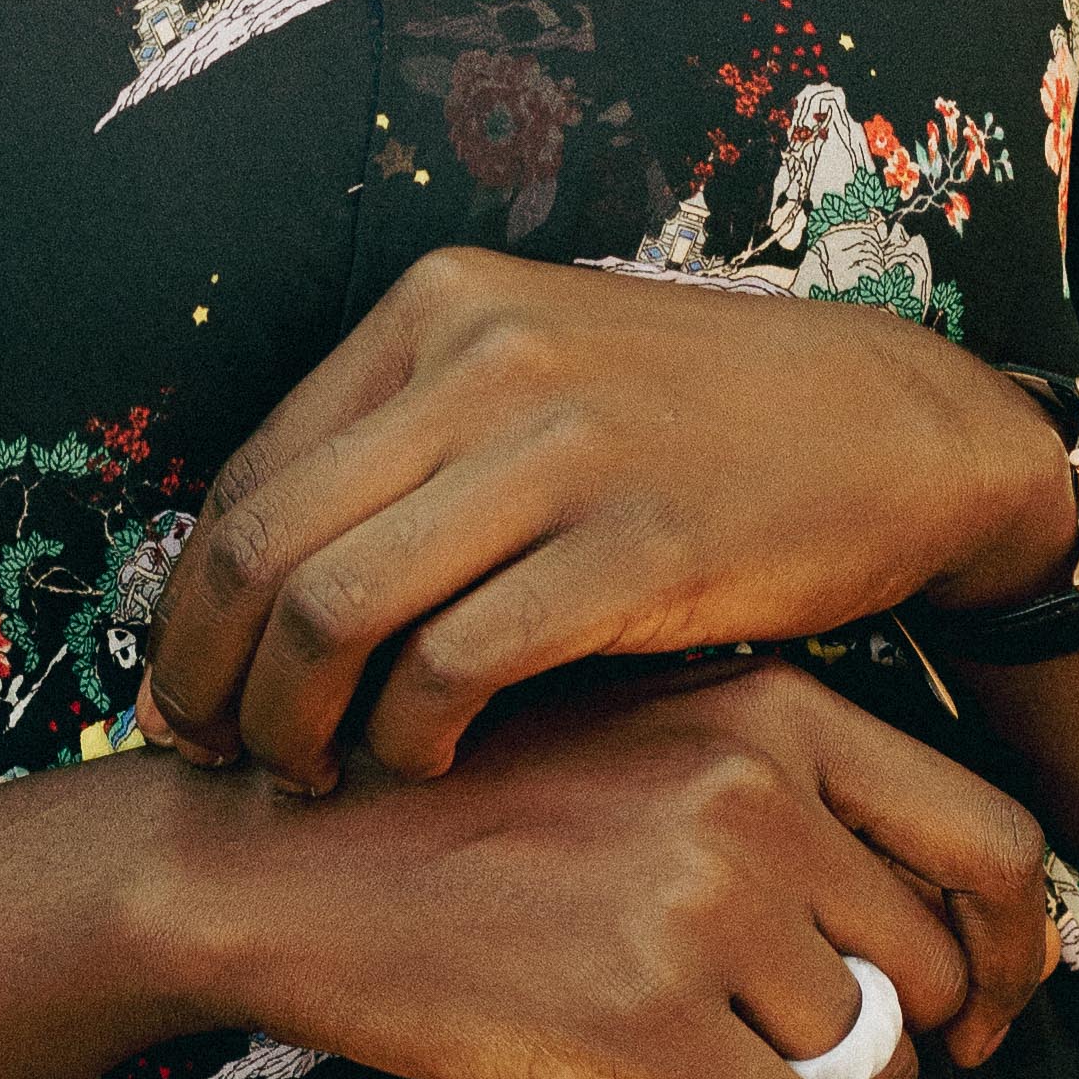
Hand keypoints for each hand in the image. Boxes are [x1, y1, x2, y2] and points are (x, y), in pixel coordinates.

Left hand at [144, 241, 1078, 792]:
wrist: (894, 427)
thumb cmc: (701, 421)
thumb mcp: (541, 374)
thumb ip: (410, 445)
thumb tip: (263, 579)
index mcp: (442, 306)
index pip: (252, 472)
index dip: (191, 606)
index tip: (184, 691)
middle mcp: (485, 356)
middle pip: (266, 545)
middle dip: (210, 676)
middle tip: (211, 755)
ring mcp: (562, 448)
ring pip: (339, 607)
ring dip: (296, 720)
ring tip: (310, 772)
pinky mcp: (636, 547)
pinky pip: (458, 662)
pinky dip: (411, 734)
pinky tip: (425, 763)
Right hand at [171, 663, 1054, 1078]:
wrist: (278, 854)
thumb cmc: (460, 805)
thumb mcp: (642, 734)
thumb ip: (781, 796)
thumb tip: (924, 938)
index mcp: (776, 709)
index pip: (995, 841)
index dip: (1012, 952)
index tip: (974, 1010)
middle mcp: (759, 793)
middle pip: (937, 973)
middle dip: (886, 1047)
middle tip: (798, 1069)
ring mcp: (704, 902)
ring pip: (868, 1069)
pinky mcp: (643, 1016)